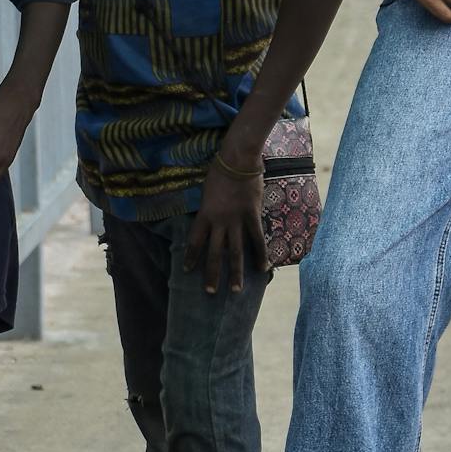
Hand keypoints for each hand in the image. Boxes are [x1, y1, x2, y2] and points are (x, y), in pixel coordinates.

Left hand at [184, 156, 267, 293]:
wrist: (238, 159)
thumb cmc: (220, 170)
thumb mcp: (207, 190)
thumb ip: (209, 207)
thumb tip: (211, 216)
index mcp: (205, 214)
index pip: (195, 241)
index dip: (191, 257)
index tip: (187, 271)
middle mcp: (219, 222)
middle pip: (214, 253)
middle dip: (212, 274)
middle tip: (210, 292)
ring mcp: (237, 220)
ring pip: (236, 252)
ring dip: (235, 273)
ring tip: (235, 290)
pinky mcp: (253, 216)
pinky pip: (257, 239)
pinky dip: (261, 255)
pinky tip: (263, 269)